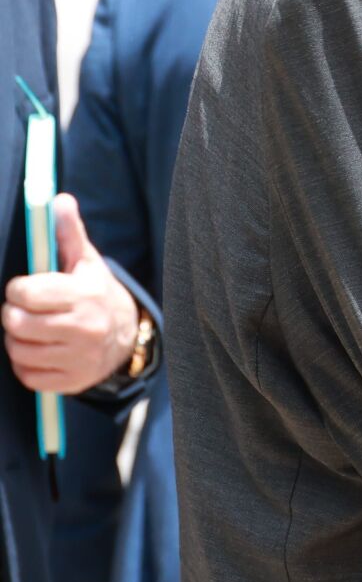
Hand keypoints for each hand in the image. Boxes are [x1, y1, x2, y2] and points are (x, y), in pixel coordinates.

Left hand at [3, 195, 138, 394]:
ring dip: (18, 339)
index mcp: (83, 296)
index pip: (25, 293)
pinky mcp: (71, 381)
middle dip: (14, 314)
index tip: (28, 289)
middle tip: (27, 310)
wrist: (128, 337)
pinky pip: (27, 375)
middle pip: (16, 323)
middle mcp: (83, 328)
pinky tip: (40, 350)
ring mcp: (78, 357)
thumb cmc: (97, 294)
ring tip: (32, 330)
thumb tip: (60, 200)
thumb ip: (69, 234)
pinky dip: (26, 363)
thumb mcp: (87, 263)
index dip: (19, 289)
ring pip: (18, 350)